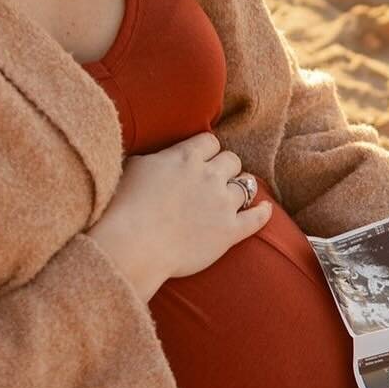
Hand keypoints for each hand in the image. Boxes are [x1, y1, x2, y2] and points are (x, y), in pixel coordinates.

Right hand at [89, 132, 271, 300]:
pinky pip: (257, 218)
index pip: (209, 142)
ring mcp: (222, 204)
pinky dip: (263, 213)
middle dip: (224, 167)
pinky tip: (265, 209)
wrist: (133, 245)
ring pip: (246, 185)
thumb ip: (156, 158)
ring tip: (234, 194)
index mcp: (186, 158)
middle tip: (215, 179)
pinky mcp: (229, 232)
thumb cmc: (123, 207)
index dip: (206, 150)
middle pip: (231, 160)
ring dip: (240, 188)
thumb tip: (161, 156)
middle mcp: (209, 176)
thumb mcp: (135, 167)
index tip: (201, 159)